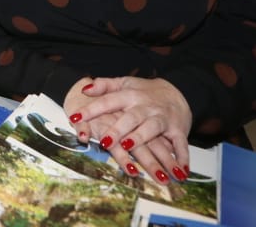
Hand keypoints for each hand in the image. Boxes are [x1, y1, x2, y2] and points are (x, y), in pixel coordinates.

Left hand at [64, 76, 191, 182]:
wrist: (177, 92)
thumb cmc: (144, 92)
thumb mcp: (124, 84)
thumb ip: (104, 86)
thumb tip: (84, 88)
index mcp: (129, 95)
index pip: (107, 101)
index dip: (91, 109)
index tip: (74, 117)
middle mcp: (145, 106)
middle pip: (130, 117)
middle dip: (117, 129)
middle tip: (104, 140)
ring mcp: (162, 117)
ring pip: (151, 128)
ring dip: (141, 137)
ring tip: (129, 146)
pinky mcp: (177, 129)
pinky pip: (180, 143)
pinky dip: (181, 156)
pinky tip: (179, 170)